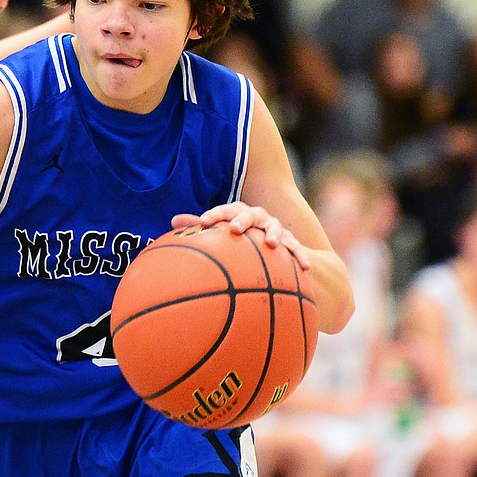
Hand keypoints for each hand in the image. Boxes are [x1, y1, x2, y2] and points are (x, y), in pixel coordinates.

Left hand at [171, 201, 310, 268]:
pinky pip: (295, 247)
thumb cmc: (237, 234)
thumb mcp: (219, 229)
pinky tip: (305, 267)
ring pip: (274, 227)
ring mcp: (274, 227)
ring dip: (273, 233)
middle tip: (234, 229)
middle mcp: (257, 217)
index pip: (224, 210)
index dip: (214, 214)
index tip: (202, 222)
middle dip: (242, 220)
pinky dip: (300, 255)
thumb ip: (198, 226)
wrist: (269, 239)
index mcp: (237, 212)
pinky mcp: (289, 241)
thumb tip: (172, 221)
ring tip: (270, 243)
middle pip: (249, 214)